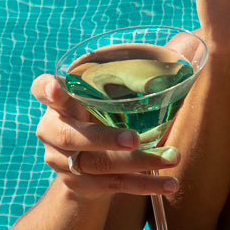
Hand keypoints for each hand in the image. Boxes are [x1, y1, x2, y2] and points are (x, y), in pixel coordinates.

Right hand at [30, 75, 180, 197]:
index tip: (56, 89)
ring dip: (138, 162)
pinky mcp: (82, 185)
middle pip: (72, 136)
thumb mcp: (109, 95)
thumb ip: (136, 72)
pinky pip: (115, 185)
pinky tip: (171, 184)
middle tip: (134, 138)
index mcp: (60, 102)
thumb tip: (188, 44)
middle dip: (104, 138)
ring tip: (172, 158)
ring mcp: (64, 162)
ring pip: (99, 164)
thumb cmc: (104, 114)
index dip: (45, 89)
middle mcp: (54, 132)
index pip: (41, 90)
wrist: (87, 168)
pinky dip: (146, 185)